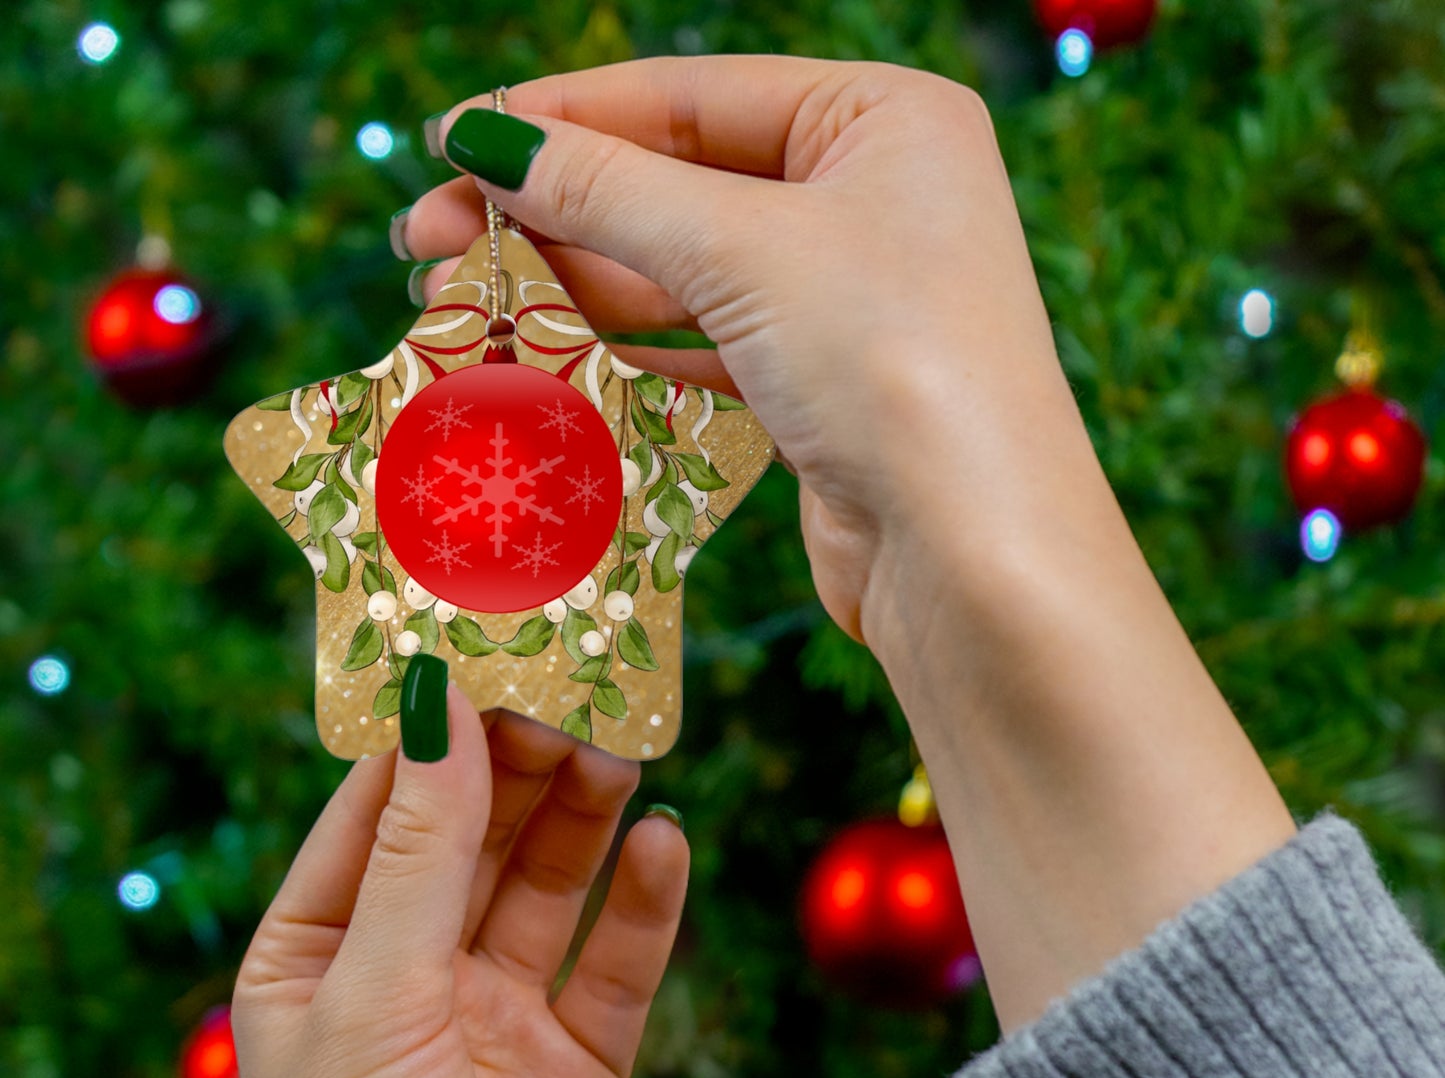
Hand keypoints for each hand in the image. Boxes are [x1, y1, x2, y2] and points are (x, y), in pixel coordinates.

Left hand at [233, 694, 687, 1077]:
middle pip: (474, 835)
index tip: (487, 644)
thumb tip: (435, 702)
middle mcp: (408, 978)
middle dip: (521, 763)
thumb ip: (419, 850)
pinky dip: (644, 903)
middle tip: (579, 688)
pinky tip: (667, 845)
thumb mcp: (376, 999)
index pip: (379, 808)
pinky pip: (617, 964)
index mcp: (320, 957)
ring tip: (625, 749)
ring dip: (585, 817)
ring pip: (550, 885)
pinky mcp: (580, 1068)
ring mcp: (498, 1021)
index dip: (432, 728)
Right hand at [402, 58, 1293, 1030]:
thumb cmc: (893, 366)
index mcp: (882, 120)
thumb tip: (487, 139)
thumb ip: (608, 190)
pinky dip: (624, 348)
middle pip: (677, 184)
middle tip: (427, 237)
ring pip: (681, 272)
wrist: (973, 556)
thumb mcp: (742, 251)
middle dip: (550, 209)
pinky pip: (703, 346)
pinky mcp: (820, 387)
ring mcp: (846, 299)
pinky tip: (543, 352)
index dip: (563, 118)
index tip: (453, 142)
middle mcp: (870, 199)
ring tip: (459, 295)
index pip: (690, 95)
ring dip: (573, 283)